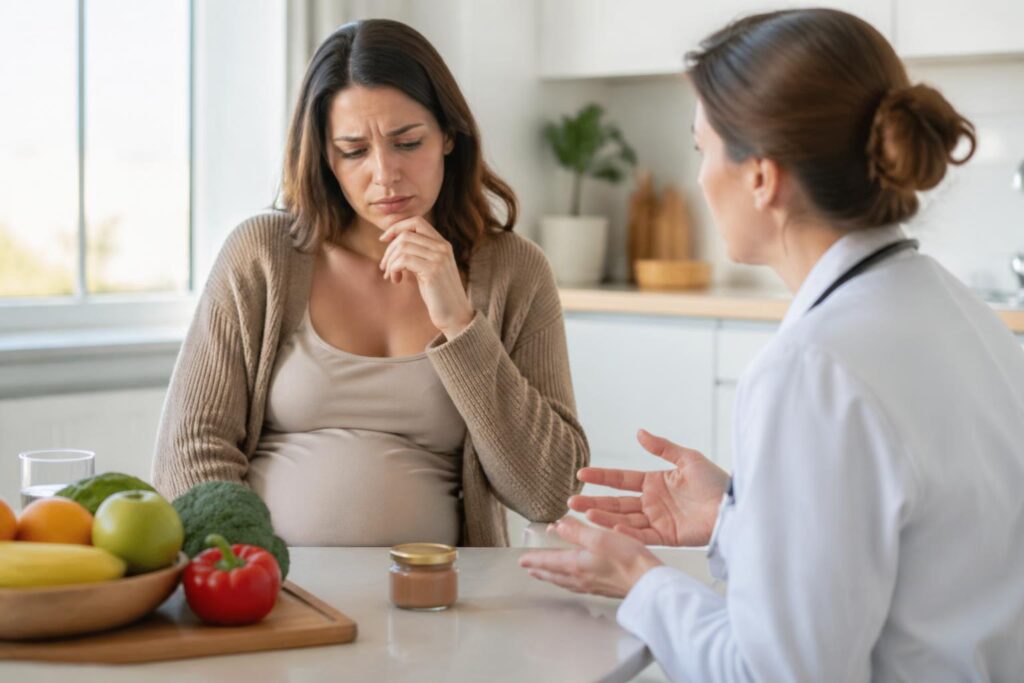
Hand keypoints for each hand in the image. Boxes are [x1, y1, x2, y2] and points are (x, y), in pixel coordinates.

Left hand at [379, 217, 473, 338]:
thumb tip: (393, 244)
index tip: (384, 240)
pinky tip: (396, 280)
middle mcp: (443, 247)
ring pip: (402, 246)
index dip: (396, 227)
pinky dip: (393, 269)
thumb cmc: (438, 295)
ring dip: (390, 261)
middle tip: (384, 267)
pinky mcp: (433, 271)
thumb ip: (418, 254)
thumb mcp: (428, 269)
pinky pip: (403, 260)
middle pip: (406, 234)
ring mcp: (439, 258)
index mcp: (443, 244)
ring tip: (390, 275)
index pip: (416, 221)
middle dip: (389, 249)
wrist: (455, 315)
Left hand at [518, 516, 662, 598]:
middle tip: (528, 567)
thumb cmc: (627, 559)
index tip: (522, 560)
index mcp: (576, 564)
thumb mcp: (599, 537)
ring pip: (563, 581)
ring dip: (551, 576)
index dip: (533, 559)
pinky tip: (572, 580)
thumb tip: (557, 526)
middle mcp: (580, 578)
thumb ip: (576, 531)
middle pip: (552, 575)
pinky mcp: (602, 588)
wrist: (648, 582)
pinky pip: (576, 586)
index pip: (548, 562)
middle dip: (539, 570)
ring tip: (545, 573)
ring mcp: (591, 585)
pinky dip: (566, 581)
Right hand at [569, 429, 728, 546]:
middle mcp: (652, 502)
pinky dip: (625, 533)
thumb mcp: (687, 458)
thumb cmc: (716, 481)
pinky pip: (641, 535)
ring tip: (583, 514)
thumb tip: (639, 432)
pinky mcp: (667, 537)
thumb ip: (662, 447)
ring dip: (603, 517)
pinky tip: (609, 528)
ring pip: (623, 520)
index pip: (621, 480)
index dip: (602, 477)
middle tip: (571, 502)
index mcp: (655, 482)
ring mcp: (657, 521)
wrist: (734, 505)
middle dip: (593, 502)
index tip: (581, 474)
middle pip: (616, 502)